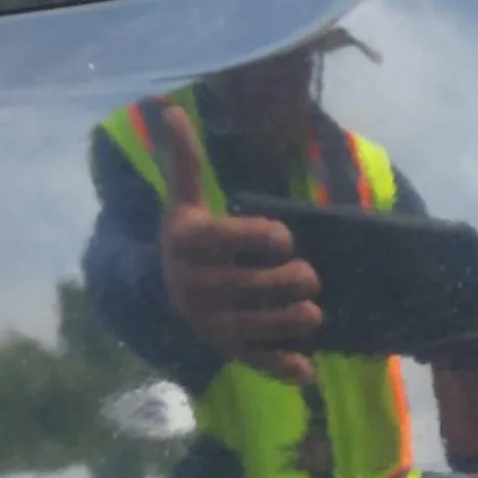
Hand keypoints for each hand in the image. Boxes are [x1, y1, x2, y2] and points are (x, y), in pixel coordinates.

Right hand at [159, 104, 321, 385]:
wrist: (163, 291)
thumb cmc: (191, 240)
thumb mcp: (185, 201)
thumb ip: (184, 161)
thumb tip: (170, 109)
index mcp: (187, 244)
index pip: (229, 238)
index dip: (264, 238)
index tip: (285, 238)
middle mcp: (193, 286)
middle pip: (250, 286)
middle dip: (289, 280)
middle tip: (310, 275)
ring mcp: (209, 323)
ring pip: (258, 326)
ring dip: (293, 320)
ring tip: (313, 312)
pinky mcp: (226, 351)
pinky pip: (256, 363)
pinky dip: (283, 369)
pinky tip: (307, 368)